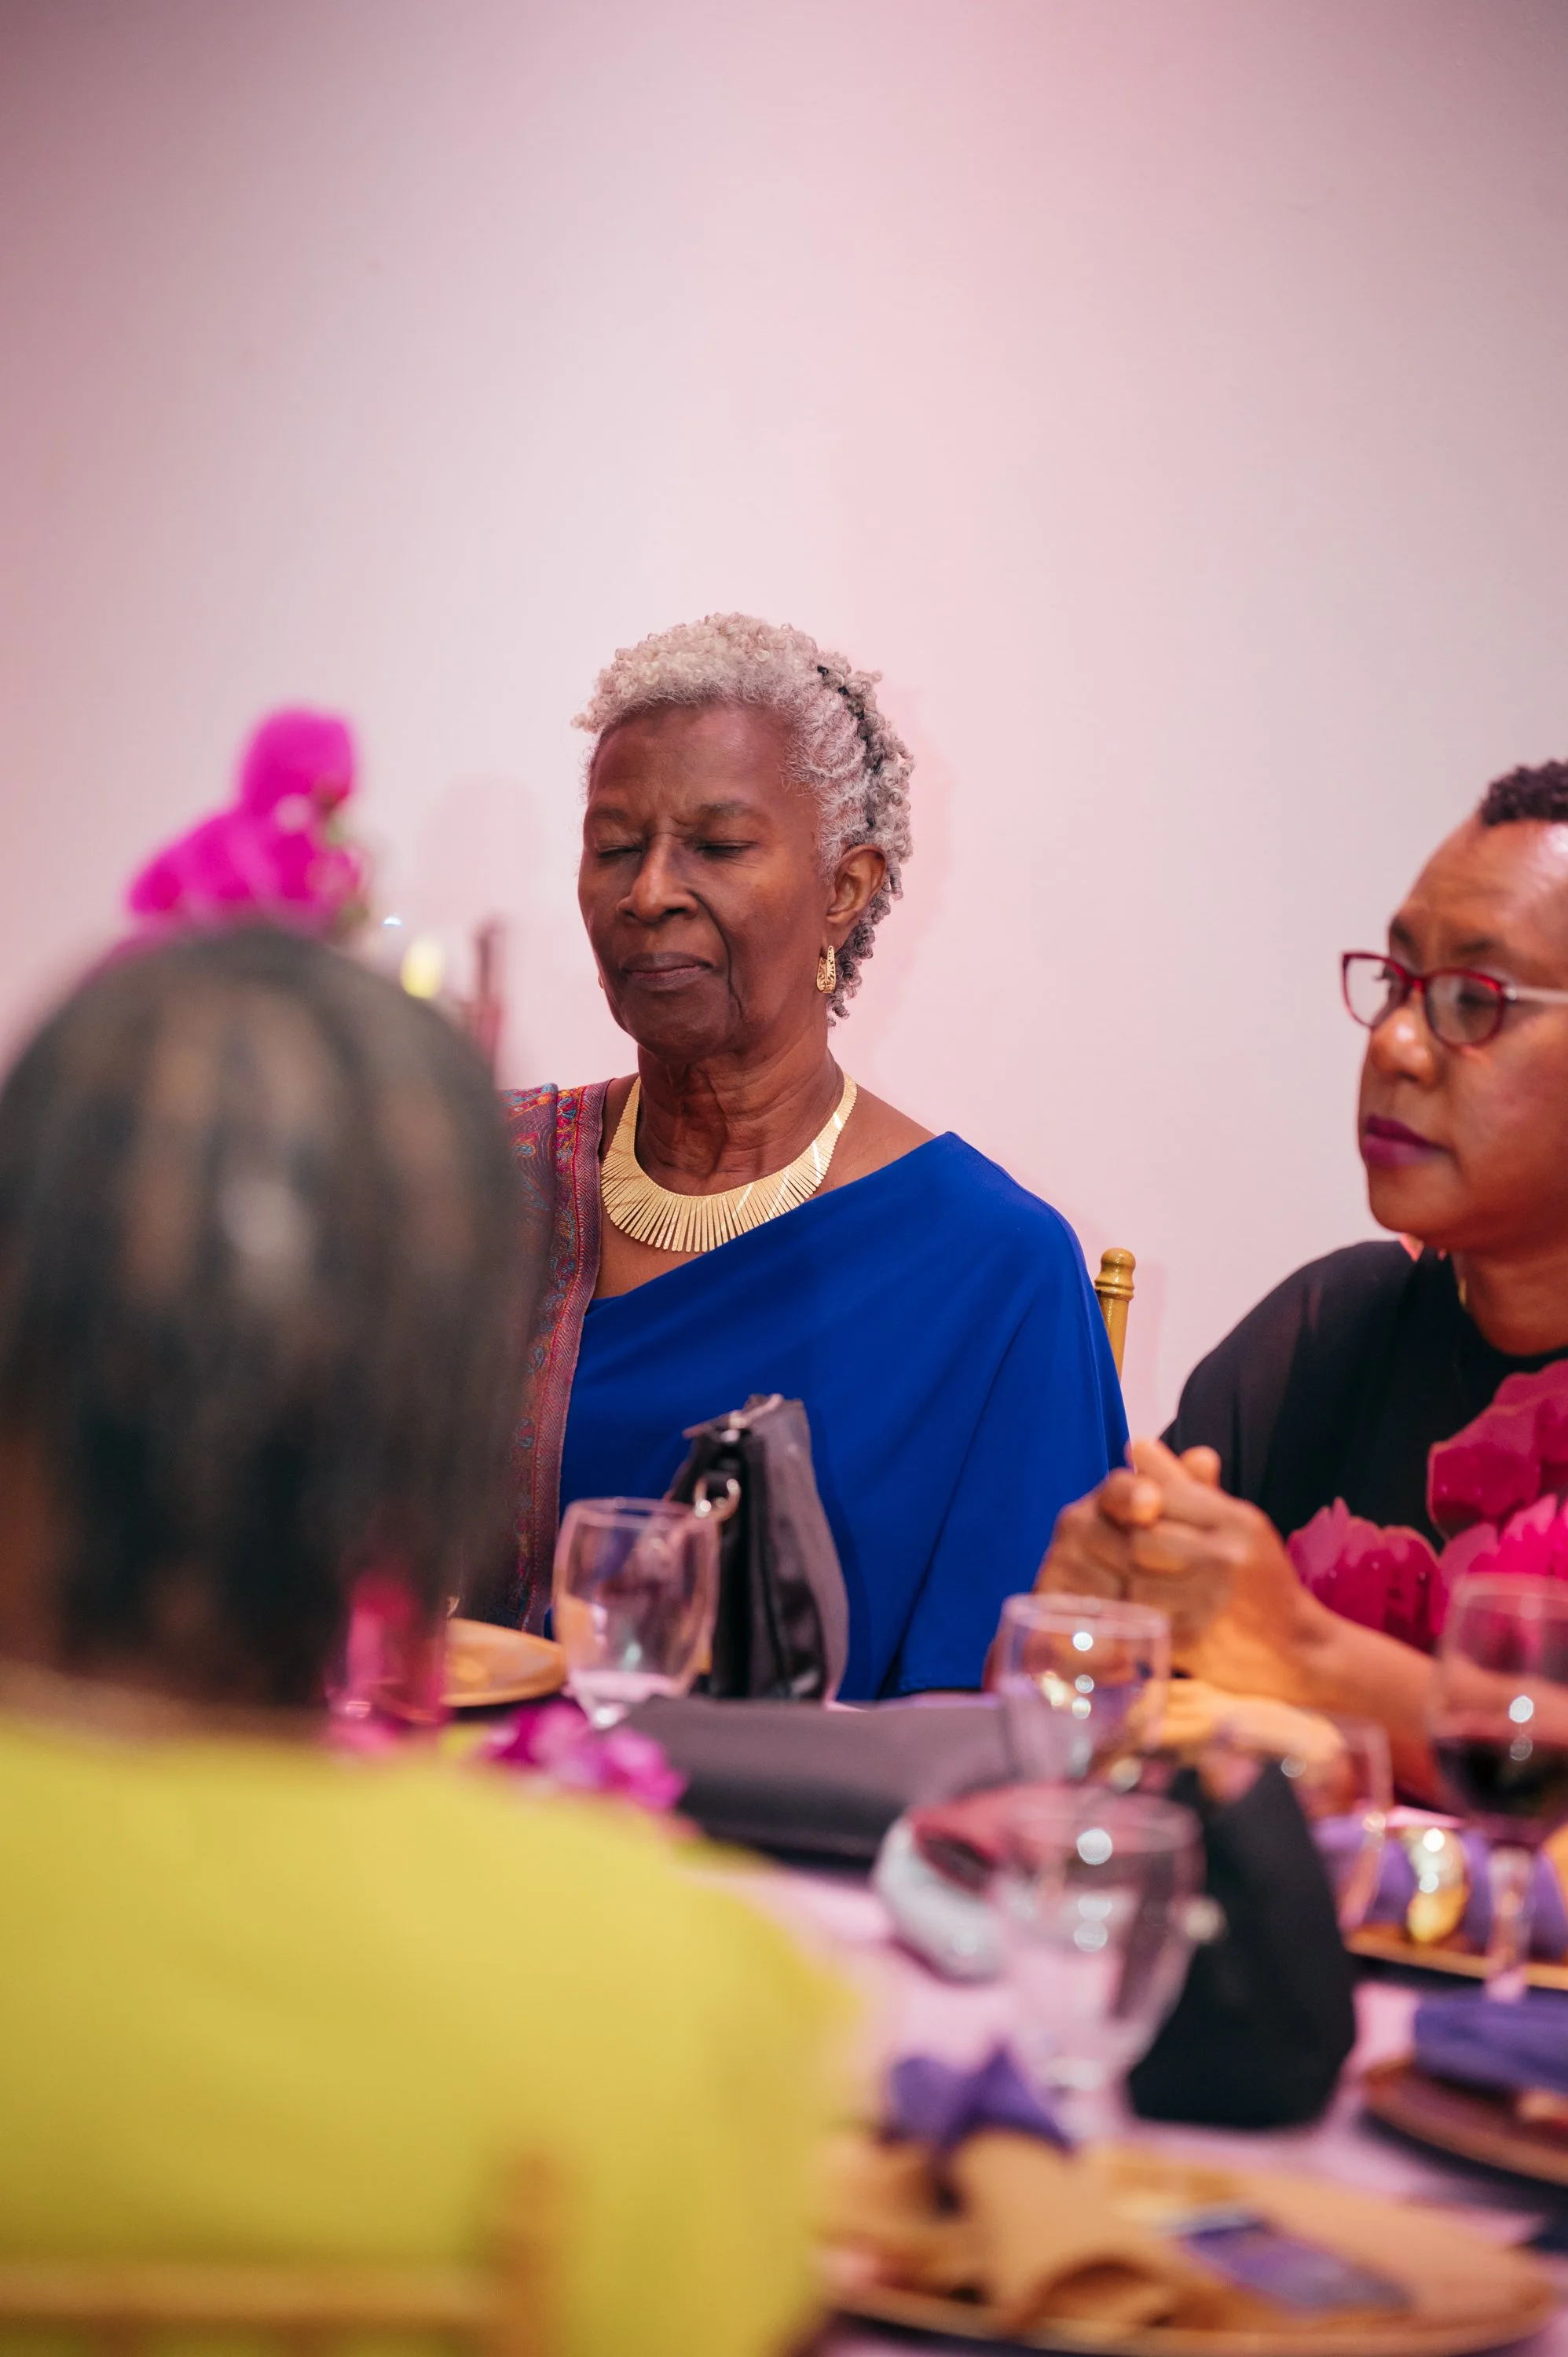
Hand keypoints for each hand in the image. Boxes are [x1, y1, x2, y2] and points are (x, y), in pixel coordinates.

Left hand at [1037, 1437, 1323, 1699]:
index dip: (1134, 1505)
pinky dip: (1131, 1617)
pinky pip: (1141, 1621)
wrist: (1299, 1648)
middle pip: (1142, 1540)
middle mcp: (1226, 1558)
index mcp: (1237, 1522)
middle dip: (1125, 1547)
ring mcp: (1211, 1603)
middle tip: (1118, 1554)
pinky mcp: (1195, 1642)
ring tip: (1127, 1584)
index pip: (1163, 1495)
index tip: (1125, 1516)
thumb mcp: (1234, 1523)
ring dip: (1125, 1585)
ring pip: (1135, 1583)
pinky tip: (1134, 1613)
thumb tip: (1137, 1445)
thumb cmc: (1259, 1579)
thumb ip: (1185, 1486)